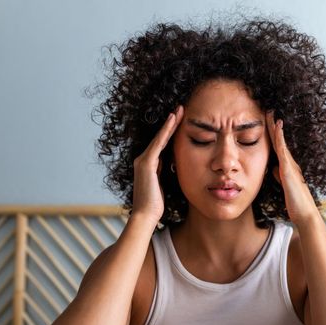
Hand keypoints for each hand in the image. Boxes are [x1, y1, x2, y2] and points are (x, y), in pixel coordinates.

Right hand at [131, 105, 183, 222]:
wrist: (146, 215)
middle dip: (172, 123)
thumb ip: (167, 173)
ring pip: (160, 137)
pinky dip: (166, 131)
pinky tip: (173, 120)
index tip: (182, 120)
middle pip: (161, 137)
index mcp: (149, 165)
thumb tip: (176, 165)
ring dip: (170, 123)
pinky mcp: (146, 163)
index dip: (172, 132)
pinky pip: (159, 143)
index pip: (163, 144)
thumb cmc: (157, 204)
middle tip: (182, 108)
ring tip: (180, 110)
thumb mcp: (165, 184)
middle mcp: (144, 159)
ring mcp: (143, 160)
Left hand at [266, 111, 319, 225]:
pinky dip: (280, 137)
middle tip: (269, 110)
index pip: (278, 147)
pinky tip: (277, 127)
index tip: (267, 121)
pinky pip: (283, 150)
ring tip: (270, 112)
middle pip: (279, 140)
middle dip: (273, 125)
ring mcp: (290, 165)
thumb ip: (279, 176)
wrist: (305, 213)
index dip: (273, 134)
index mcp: (287, 167)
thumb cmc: (295, 203)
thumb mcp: (284, 186)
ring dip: (276, 127)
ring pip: (281, 141)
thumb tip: (273, 168)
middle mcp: (290, 163)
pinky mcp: (288, 169)